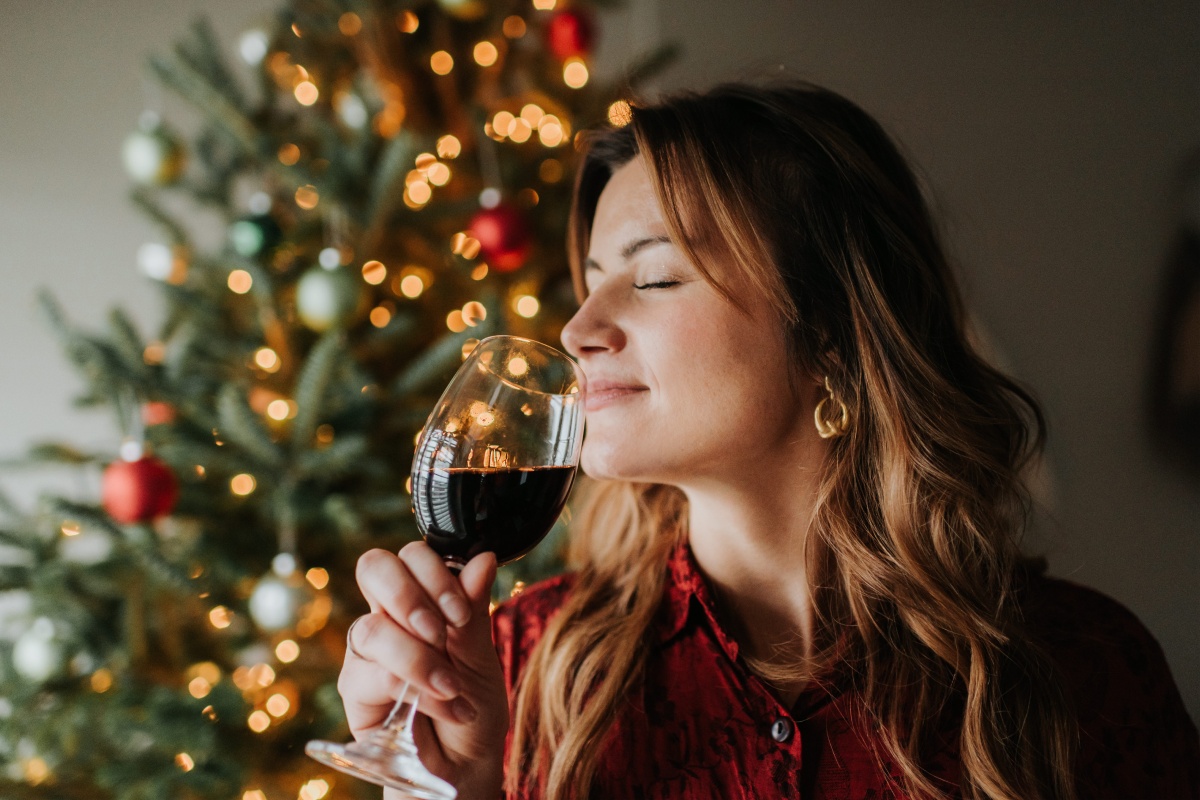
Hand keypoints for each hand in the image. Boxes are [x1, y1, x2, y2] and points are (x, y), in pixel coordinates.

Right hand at [339, 542, 506, 796]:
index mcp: (423, 598)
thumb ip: (474, 609)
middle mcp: (389, 616)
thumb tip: (483, 558)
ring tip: (453, 686)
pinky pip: (376, 675)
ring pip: (373, 628)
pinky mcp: (355, 689)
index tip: (461, 611)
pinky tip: (444, 705)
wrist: (464, 764)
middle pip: (373, 567)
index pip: (409, 556)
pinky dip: (417, 689)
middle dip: (410, 595)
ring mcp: (367, 651)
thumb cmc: (473, 705)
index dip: (432, 572)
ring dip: (421, 657)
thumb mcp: (482, 656)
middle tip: (443, 631)